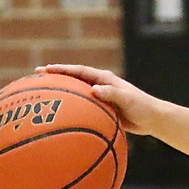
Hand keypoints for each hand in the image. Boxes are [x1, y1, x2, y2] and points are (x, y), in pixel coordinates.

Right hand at [35, 63, 164, 135]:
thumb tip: (94, 90)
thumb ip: (112, 94)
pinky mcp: (102, 108)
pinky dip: (71, 108)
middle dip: (55, 76)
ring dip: (61, 91)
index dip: (61, 70)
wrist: (153, 118)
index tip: (45, 70)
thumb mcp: (127, 100)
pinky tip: (61, 116)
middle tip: (35, 76)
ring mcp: (100, 96)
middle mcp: (100, 84)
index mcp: (104, 78)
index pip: (78, 71)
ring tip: (42, 94)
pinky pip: (82, 106)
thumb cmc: (142, 107)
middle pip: (73, 78)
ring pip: (76, 92)